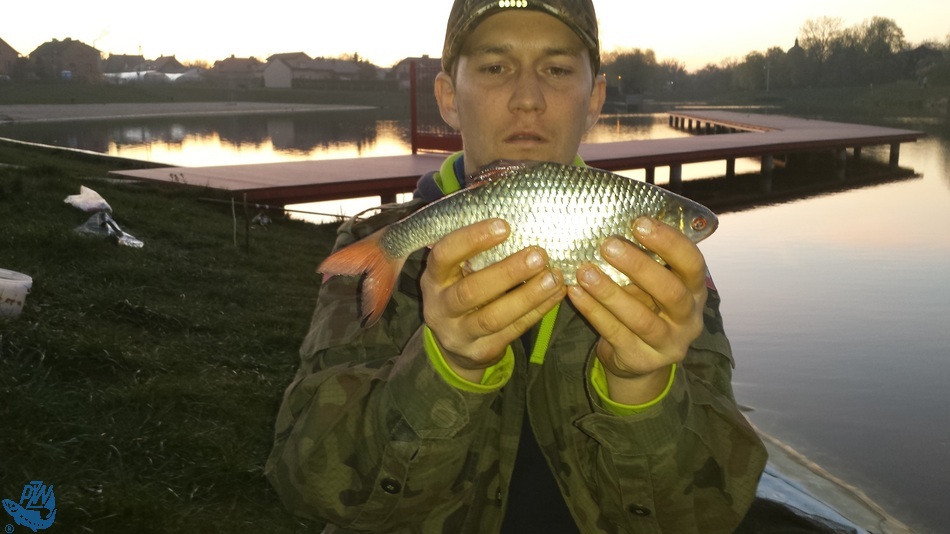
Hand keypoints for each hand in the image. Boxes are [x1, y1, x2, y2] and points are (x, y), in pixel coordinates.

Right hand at [421, 219, 566, 381]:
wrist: (455, 347)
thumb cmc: (462, 293)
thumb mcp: (456, 272)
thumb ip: (475, 251)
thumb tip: (516, 214)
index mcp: (434, 278)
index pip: (444, 255)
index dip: (471, 239)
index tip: (504, 225)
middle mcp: (440, 307)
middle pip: (470, 291)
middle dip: (507, 272)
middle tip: (539, 254)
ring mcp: (459, 333)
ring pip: (493, 317)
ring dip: (527, 296)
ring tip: (553, 277)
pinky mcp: (481, 351)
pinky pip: (512, 331)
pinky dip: (537, 312)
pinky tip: (556, 293)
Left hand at [567, 216, 707, 404]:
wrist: (640, 360)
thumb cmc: (645, 306)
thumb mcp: (653, 284)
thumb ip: (646, 259)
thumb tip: (612, 219)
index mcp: (695, 291)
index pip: (692, 263)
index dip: (669, 242)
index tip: (639, 222)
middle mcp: (688, 319)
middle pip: (670, 292)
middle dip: (638, 266)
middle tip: (607, 245)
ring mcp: (668, 343)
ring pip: (640, 318)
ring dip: (609, 292)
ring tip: (583, 271)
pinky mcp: (641, 360)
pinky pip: (614, 333)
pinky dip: (593, 311)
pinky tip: (574, 293)